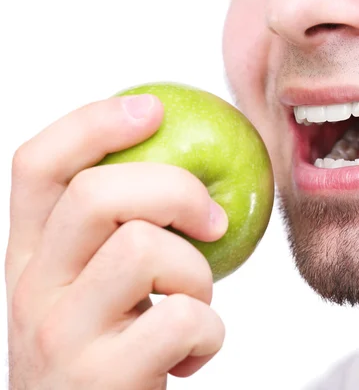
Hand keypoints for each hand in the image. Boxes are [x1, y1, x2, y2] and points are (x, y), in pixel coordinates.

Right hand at [5, 94, 228, 388]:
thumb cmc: (111, 355)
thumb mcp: (98, 290)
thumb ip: (120, 237)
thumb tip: (190, 175)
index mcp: (31, 258)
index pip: (38, 166)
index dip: (93, 124)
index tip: (153, 109)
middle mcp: (32, 289)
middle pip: (95, 193)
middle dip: (175, 190)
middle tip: (213, 220)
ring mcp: (60, 334)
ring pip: (143, 249)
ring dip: (197, 274)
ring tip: (194, 305)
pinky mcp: (102, 378)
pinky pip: (182, 319)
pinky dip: (211, 333)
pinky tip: (194, 355)